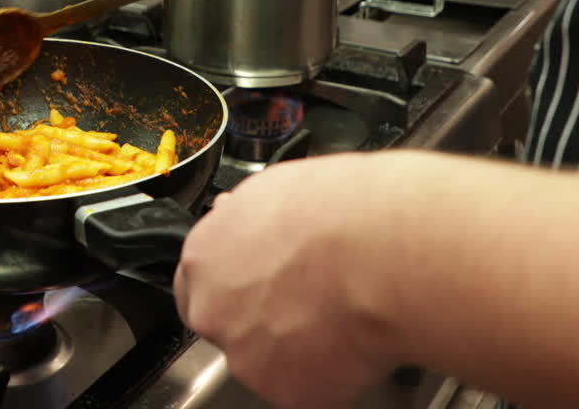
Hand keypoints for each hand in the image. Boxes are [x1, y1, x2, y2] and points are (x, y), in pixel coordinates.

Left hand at [174, 153, 412, 408]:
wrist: (382, 256)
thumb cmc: (342, 213)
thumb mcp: (275, 189)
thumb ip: (246, 219)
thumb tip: (240, 215)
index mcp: (204, 256)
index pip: (196, 281)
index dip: (231, 283)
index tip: (255, 281)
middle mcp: (213, 309)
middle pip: (223, 323)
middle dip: (255, 318)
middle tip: (304, 303)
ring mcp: (246, 355)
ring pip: (263, 359)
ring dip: (293, 346)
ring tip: (340, 315)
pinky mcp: (285, 391)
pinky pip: (305, 386)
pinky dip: (327, 373)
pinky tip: (352, 340)